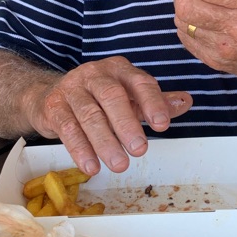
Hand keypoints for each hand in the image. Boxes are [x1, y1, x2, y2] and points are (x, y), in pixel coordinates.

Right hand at [24, 56, 191, 175]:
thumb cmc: (98, 98)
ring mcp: (72, 89)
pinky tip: (91, 166)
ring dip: (104, 141)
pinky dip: (80, 149)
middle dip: (127, 124)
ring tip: (119, 164)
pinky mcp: (54, 107)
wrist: (51, 96)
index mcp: (120, 70)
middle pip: (112, 96)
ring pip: (89, 114)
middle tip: (140, 149)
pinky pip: (67, 127)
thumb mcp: (129, 96)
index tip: (163, 124)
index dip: (153, 102)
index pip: (140, 82)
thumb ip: (156, 101)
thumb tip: (185, 102)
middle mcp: (96, 74)